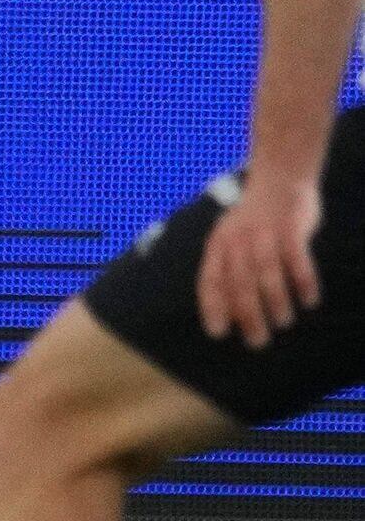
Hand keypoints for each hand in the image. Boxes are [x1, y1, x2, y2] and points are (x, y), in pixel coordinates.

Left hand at [196, 169, 322, 348]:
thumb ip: (228, 269)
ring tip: (283, 321)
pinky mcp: (291, 228)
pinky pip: (297, 260)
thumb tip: (229, 314)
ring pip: (267, 273)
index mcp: (219, 243)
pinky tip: (309, 300)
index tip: (218, 332)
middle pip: (239, 282)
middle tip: (257, 341)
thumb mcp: (231, 238)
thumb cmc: (254, 221)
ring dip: (275, 302)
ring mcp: (264, 232)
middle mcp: (238, 238)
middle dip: (247, 315)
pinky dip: (303, 282)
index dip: (213, 306)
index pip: (210, 278)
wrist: (279, 179)